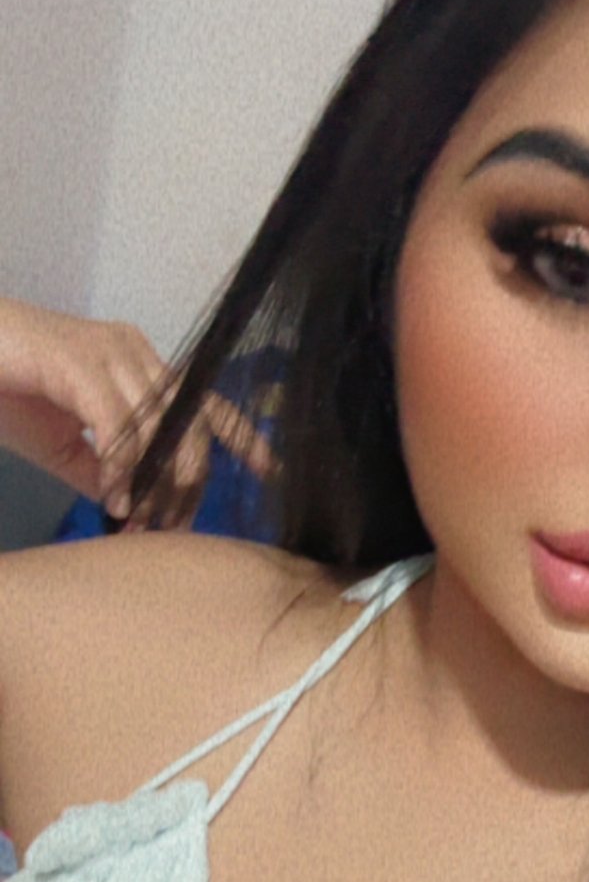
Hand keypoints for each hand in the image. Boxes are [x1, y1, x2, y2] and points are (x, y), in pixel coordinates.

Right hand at [0, 297, 275, 529]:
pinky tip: (114, 497)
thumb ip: (105, 472)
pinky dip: (121, 467)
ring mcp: (111, 352)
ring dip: (155, 484)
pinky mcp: (80, 361)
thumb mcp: (65, 446)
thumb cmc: (8, 390)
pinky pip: (119, 424)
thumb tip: (136, 509)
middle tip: (171, 529)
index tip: (268, 471)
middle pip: (190, 423)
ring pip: (161, 426)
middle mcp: (135, 353)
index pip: (204, 402)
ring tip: (140, 522)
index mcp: (140, 368)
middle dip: (187, 484)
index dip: (241, 435)